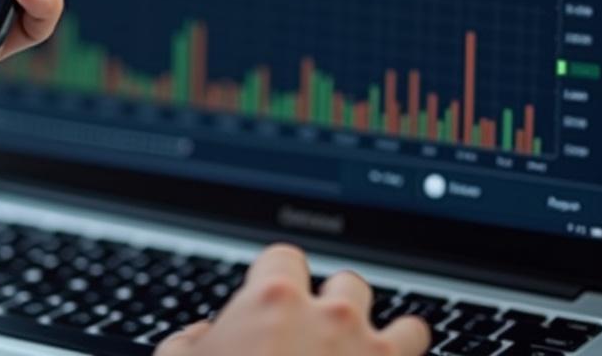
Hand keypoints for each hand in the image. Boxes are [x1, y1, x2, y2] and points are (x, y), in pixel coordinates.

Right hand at [155, 245, 429, 355]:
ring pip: (409, 328)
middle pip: (351, 286)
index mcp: (274, 300)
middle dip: (339, 308)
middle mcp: (333, 319)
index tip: (273, 303)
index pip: (285, 258)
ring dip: (393, 343)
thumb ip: (191, 342)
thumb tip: (202, 336)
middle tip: (321, 339)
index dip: (278, 280)